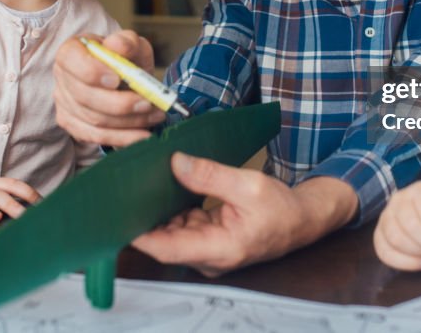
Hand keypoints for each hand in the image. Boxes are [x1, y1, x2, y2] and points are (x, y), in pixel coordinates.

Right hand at [53, 30, 165, 147]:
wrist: (123, 78)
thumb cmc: (125, 58)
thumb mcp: (132, 44)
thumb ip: (127, 41)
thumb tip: (118, 46)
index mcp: (70, 52)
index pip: (72, 60)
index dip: (93, 72)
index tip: (117, 79)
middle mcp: (62, 78)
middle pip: (85, 97)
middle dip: (120, 103)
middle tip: (148, 103)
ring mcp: (64, 104)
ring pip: (94, 120)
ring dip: (128, 121)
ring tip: (155, 116)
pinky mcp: (73, 125)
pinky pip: (96, 137)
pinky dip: (122, 138)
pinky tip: (143, 135)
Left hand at [131, 153, 357, 276]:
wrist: (302, 219)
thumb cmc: (281, 209)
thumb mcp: (248, 185)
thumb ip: (209, 175)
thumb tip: (176, 163)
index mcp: (219, 248)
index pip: (166, 247)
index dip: (139, 233)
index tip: (117, 215)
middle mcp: (209, 256)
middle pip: (164, 239)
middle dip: (144, 215)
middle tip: (126, 188)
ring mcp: (208, 250)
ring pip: (171, 232)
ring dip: (159, 210)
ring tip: (144, 183)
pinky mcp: (209, 240)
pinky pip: (182, 226)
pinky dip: (173, 209)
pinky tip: (166, 189)